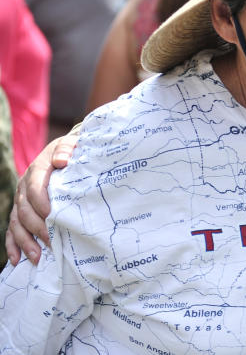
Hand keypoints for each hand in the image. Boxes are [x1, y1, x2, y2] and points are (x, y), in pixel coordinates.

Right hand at [4, 133, 76, 264]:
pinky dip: (13, 245)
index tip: (52, 214)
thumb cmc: (72, 151)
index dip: (41, 202)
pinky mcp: (21, 211)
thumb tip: (62, 160)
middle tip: (52, 241)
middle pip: (25, 210)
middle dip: (37, 227)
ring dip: (25, 241)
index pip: (35, 188)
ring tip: (37, 257)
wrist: (65, 152)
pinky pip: (12, 230)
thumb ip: (66, 149)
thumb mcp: (72, 145)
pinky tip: (18, 260)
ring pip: (17, 223)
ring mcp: (21, 200)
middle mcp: (24, 186)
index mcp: (37, 170)